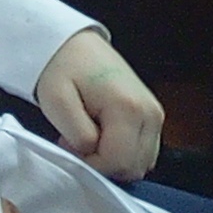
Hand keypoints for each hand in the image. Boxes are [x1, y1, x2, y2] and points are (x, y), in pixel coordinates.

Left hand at [36, 28, 166, 180]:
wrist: (74, 45)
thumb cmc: (63, 69)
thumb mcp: (57, 101)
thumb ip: (78, 135)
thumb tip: (92, 153)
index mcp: (129, 108)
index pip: (117, 162)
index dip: (89, 163)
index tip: (67, 145)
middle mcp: (150, 113)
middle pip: (132, 167)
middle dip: (102, 164)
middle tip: (77, 142)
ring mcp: (155, 115)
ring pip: (140, 164)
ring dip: (112, 160)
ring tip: (89, 135)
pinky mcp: (153, 117)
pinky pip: (142, 152)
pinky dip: (122, 153)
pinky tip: (102, 135)